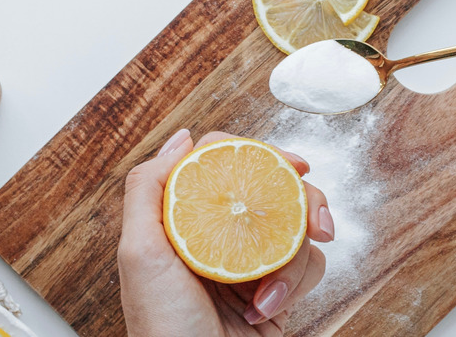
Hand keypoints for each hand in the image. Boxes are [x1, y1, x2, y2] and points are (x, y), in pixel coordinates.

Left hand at [118, 130, 333, 335]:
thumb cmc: (162, 326)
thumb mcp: (139, 253)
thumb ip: (148, 189)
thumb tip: (183, 138)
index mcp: (190, 217)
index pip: (229, 165)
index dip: (263, 155)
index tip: (294, 164)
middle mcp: (223, 233)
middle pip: (274, 189)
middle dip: (302, 204)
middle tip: (316, 224)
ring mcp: (253, 259)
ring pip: (299, 228)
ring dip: (294, 260)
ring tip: (268, 291)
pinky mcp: (279, 287)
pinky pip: (311, 266)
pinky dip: (297, 285)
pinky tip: (269, 306)